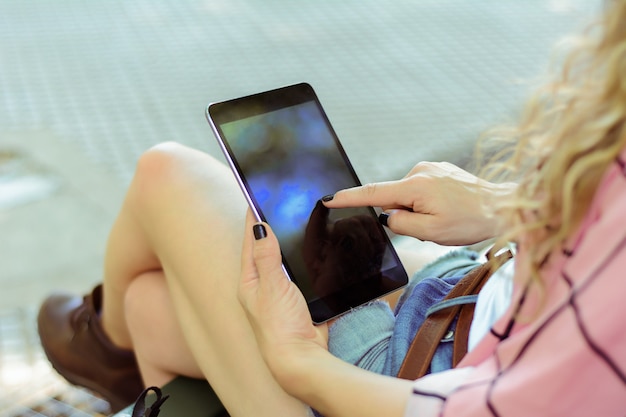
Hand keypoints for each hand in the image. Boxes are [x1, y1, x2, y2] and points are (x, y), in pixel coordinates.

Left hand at [238, 210, 328, 384]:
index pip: (249, 242)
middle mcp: (261, 286)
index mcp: (249, 282)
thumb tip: (260, 227)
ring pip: (280, 261)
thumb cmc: (279, 328)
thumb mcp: (272, 286)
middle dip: (267, 228)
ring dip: (284, 244)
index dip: (252, 220)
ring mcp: (278, 294)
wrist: (300, 358)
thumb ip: (267, 257)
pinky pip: (296, 273)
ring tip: (287, 222)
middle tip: (272, 205)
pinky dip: (299, 261)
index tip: (254, 198)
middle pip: (263, 250)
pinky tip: (307, 254)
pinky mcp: (296, 300)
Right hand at [324, 162, 515, 245]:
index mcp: (415, 186)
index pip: (372, 193)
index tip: (328, 198)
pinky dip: (425, 201)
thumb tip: (389, 216)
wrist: (503, 207)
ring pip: (407, 195)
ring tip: (443, 217)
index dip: (348, 198)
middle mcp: (420, 171)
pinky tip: (446, 208)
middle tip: (430, 225)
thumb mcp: (432, 232)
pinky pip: (420, 189)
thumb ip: (401, 224)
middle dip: (403, 214)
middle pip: (393, 197)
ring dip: (416, 208)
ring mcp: (431, 167)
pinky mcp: (439, 169)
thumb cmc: (471, 221)